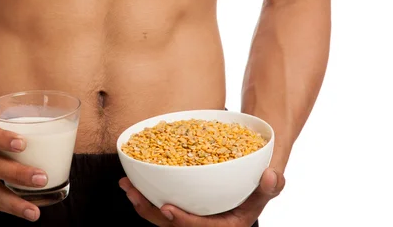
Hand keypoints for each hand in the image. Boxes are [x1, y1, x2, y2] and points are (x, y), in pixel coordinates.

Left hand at [119, 168, 284, 226]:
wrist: (246, 188)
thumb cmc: (255, 191)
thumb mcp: (265, 192)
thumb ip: (269, 187)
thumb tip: (271, 175)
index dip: (181, 220)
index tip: (165, 208)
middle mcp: (200, 226)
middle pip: (169, 225)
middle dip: (148, 211)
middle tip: (132, 193)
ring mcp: (187, 217)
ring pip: (159, 217)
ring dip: (140, 201)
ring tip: (126, 184)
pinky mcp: (179, 207)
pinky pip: (157, 205)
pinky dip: (145, 194)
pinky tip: (133, 181)